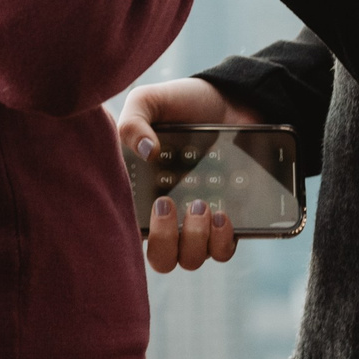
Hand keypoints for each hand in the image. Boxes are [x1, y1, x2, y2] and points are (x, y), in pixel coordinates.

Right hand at [116, 78, 258, 272]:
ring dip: (196, 240)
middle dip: (165, 242)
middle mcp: (169, 217)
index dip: (129, 236)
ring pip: (192, 259)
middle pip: (161, 258)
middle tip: (169, 204)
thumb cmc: (184, 104)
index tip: (146, 204)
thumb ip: (133, 121)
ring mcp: (199, 223)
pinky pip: (223, 250)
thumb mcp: (150, 101)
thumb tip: (145, 152)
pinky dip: (223, 240)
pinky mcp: (228, 223)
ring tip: (203, 205)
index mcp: (141, 194)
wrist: (231, 99)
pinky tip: (224, 214)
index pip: (127, 233)